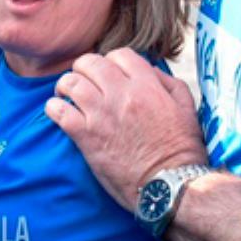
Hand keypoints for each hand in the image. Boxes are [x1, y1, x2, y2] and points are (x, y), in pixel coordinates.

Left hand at [46, 48, 207, 210]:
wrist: (169, 186)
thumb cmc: (180, 150)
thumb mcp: (186, 108)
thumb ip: (168, 83)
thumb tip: (148, 70)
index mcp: (146, 86)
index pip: (120, 54)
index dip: (113, 61)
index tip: (110, 74)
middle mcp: (121, 95)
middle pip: (90, 63)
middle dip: (85, 68)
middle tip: (85, 81)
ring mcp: (101, 114)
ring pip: (71, 82)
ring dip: (66, 86)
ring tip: (67, 94)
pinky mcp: (86, 136)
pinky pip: (59, 111)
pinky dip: (54, 108)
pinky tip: (59, 112)